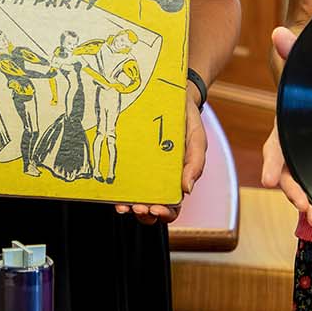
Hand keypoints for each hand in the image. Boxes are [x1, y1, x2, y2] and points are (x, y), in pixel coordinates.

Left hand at [118, 86, 206, 223]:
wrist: (173, 97)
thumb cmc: (187, 121)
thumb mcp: (197, 139)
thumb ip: (196, 163)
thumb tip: (187, 190)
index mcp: (177, 179)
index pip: (173, 206)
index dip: (166, 213)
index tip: (158, 208)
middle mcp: (158, 180)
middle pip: (152, 208)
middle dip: (145, 213)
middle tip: (139, 207)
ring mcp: (142, 172)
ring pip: (135, 199)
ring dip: (130, 207)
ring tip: (125, 205)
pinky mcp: (129, 161)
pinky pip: (123, 180)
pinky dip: (118, 191)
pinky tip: (114, 193)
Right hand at [259, 26, 311, 225]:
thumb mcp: (305, 65)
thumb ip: (292, 51)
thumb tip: (279, 33)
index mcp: (286, 125)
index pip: (276, 146)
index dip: (273, 163)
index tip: (270, 179)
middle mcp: (296, 146)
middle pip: (290, 174)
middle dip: (295, 193)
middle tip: (306, 208)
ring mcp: (311, 158)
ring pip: (307, 185)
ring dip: (311, 203)